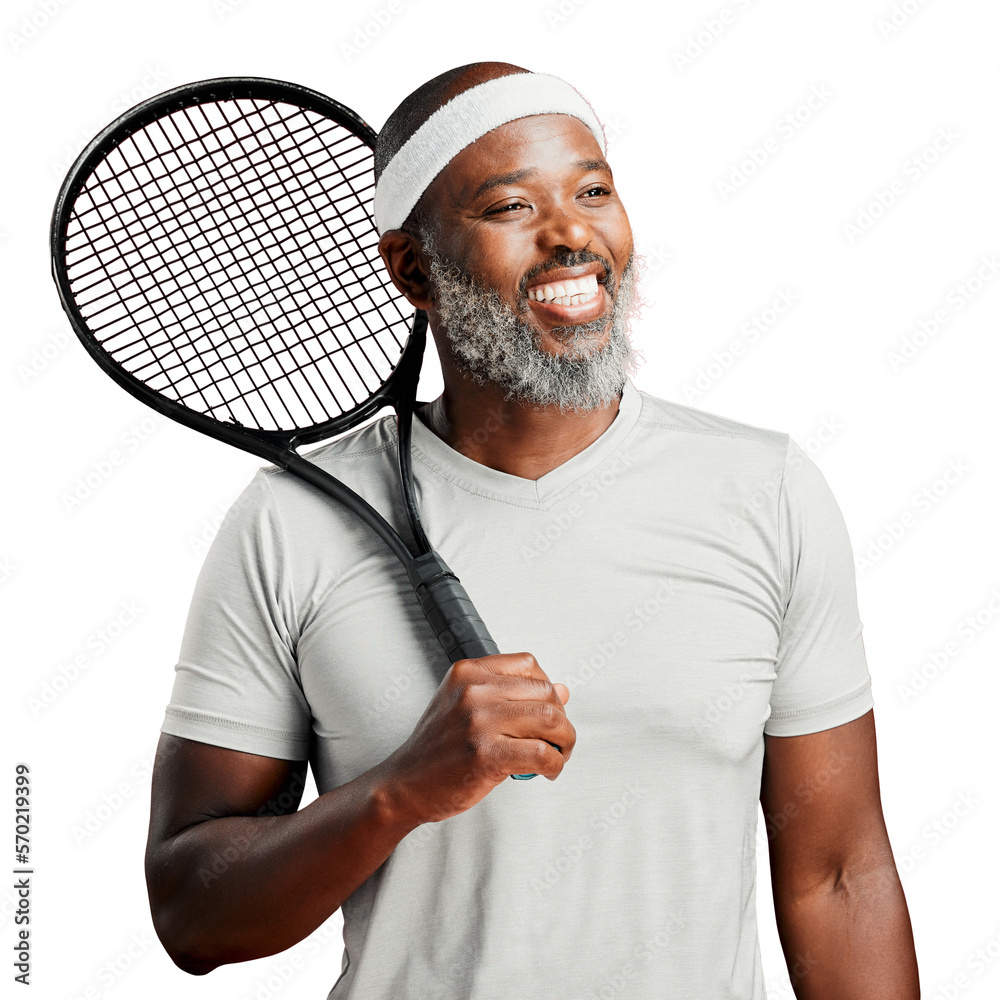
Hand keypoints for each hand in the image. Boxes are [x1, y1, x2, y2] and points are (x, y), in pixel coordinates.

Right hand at [383, 653, 574, 825]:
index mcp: (468, 672)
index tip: (549, 706)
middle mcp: (473, 691)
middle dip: (562, 718)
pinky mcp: (487, 754)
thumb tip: (561, 690)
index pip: (528, 664)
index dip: (547, 687)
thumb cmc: (436, 748)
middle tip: (559, 737)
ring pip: (550, 719)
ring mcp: (479, 722)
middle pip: (544, 692)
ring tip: (557, 754)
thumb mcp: (465, 706)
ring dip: (564, 741)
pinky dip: (554, 764)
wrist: (404, 784)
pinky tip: (547, 770)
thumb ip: (509, 695)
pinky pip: (541, 753)